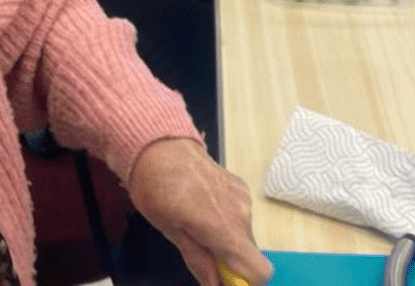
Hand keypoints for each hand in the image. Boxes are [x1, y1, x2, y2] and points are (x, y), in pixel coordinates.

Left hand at [127, 138, 273, 285]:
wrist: (155, 141)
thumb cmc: (155, 186)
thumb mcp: (169, 228)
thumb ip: (197, 260)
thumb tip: (214, 284)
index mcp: (224, 228)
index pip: (259, 271)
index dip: (243, 281)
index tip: (222, 276)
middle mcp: (241, 212)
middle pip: (248, 252)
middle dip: (229, 258)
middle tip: (199, 246)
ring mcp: (242, 195)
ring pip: (243, 232)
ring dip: (226, 236)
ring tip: (195, 221)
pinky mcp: (238, 183)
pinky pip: (239, 212)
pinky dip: (226, 217)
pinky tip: (202, 203)